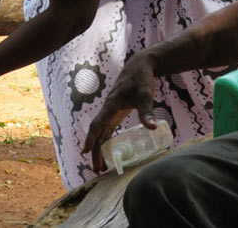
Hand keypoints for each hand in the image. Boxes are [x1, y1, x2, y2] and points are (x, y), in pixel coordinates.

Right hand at [82, 52, 157, 172]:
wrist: (138, 67)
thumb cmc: (141, 80)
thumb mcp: (145, 95)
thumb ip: (147, 112)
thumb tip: (152, 127)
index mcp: (111, 105)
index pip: (97, 124)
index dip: (91, 138)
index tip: (85, 151)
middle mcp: (107, 110)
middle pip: (97, 133)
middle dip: (95, 151)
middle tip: (97, 170)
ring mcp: (110, 112)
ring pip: (100, 134)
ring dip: (99, 150)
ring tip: (101, 168)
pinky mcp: (115, 113)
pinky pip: (106, 130)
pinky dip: (105, 142)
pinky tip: (107, 153)